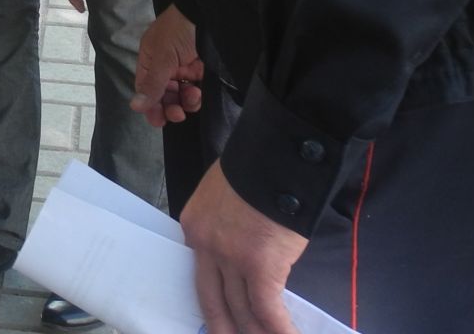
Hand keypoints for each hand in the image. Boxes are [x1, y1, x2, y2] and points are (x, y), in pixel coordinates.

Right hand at [131, 5, 204, 127]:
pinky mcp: (200, 70)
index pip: (146, 89)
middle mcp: (165, 66)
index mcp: (150, 61)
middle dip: (170, 107)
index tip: (159, 121)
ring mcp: (183, 68)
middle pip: (164, 95)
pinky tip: (199, 92)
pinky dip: (197, 96)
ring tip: (193, 96)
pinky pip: (196, 90)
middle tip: (178, 114)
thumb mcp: (163, 57)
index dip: (151, 106)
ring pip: (181, 95)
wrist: (206, 14)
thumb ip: (152, 84)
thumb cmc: (178, 31)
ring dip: (185, 101)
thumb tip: (134, 107)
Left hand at [181, 162, 308, 333]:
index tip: (218, 319)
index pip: (199, 275)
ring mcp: (231, 259)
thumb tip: (242, 243)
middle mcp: (205, 247)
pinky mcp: (261, 267)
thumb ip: (225, 221)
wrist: (274, 157)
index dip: (212, 301)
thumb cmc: (255, 168)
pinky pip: (268, 310)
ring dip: (256, 331)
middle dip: (224, 328)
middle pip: (213, 301)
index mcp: (194, 227)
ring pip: (242, 310)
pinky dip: (280, 329)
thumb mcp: (224, 192)